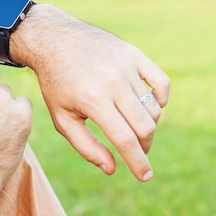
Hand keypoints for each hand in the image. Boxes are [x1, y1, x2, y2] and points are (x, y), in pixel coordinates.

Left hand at [14, 5, 170, 181]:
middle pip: (145, 127)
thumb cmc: (56, 83)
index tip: (145, 176)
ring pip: (153, 107)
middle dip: (144, 146)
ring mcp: (125, 65)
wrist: (54, 39)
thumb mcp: (62, 117)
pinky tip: (149, 105)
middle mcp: (112, 82)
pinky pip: (161, 82)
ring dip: (148, 124)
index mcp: (93, 100)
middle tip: (137, 150)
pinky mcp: (133, 53)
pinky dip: (161, 99)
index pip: (125, 140)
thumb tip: (112, 168)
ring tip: (132, 125)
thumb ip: (85, 146)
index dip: (138, 163)